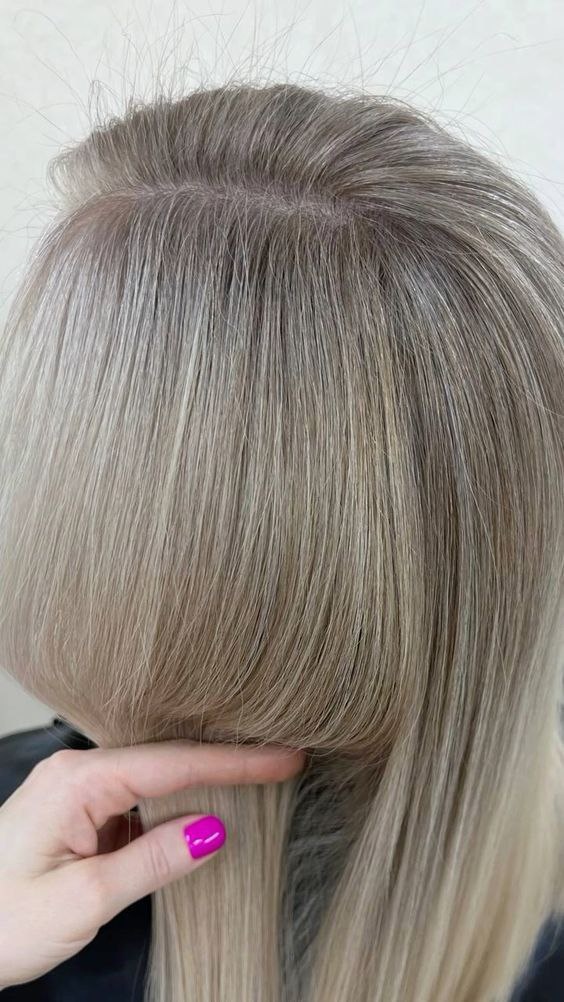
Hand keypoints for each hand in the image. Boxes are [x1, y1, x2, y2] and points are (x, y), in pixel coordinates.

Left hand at [0, 739, 304, 987]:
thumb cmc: (2, 923)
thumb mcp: (84, 901)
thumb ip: (153, 861)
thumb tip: (214, 831)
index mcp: (79, 781)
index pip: (175, 763)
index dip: (237, 762)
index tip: (286, 757)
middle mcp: (77, 771)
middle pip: (169, 758)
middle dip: (227, 762)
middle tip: (285, 760)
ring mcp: (75, 788)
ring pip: (154, 776)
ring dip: (200, 783)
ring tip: (257, 781)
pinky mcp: (75, 809)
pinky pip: (136, 796)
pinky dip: (171, 805)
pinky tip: (198, 813)